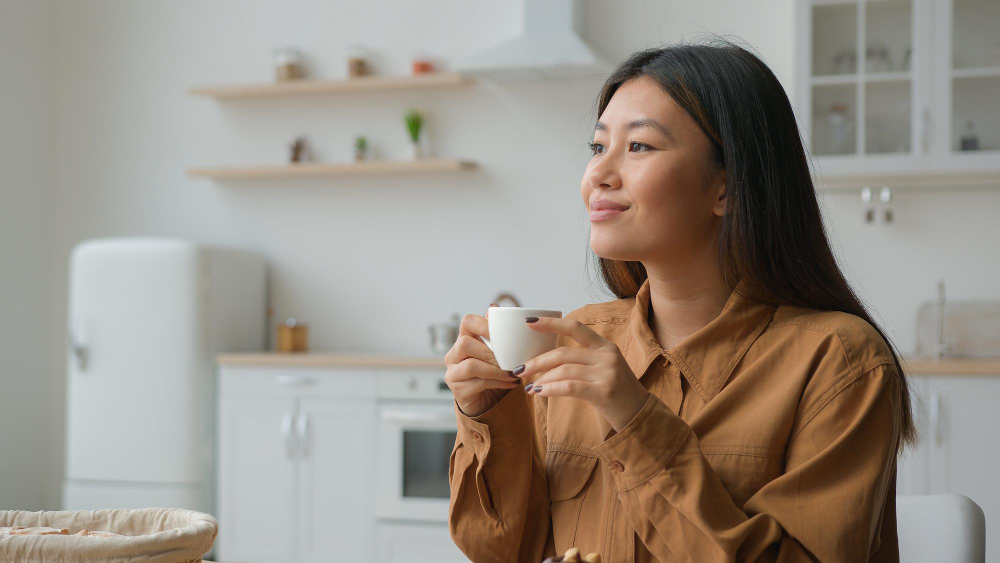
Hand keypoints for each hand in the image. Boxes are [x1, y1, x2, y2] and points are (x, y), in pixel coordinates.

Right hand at [444, 304, 521, 416]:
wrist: (485, 400)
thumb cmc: (491, 372)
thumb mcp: (496, 352)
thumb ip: (495, 334)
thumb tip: (494, 307)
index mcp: (463, 339)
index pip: (467, 322)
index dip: (483, 324)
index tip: (502, 334)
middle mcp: (453, 354)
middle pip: (466, 343)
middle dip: (492, 353)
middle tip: (510, 360)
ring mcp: (452, 372)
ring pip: (471, 365)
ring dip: (496, 370)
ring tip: (513, 374)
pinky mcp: (457, 389)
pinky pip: (478, 383)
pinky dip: (498, 382)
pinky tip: (512, 383)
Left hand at [515, 316, 649, 431]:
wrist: (640, 416)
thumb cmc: (617, 393)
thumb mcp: (605, 368)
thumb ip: (583, 360)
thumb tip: (546, 360)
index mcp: (605, 346)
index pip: (575, 327)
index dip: (551, 323)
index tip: (529, 322)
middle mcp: (607, 356)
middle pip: (563, 353)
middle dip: (537, 361)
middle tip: (520, 369)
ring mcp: (607, 373)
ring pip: (564, 370)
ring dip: (542, 378)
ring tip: (529, 386)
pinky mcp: (604, 392)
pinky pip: (569, 387)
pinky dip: (550, 389)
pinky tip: (539, 392)